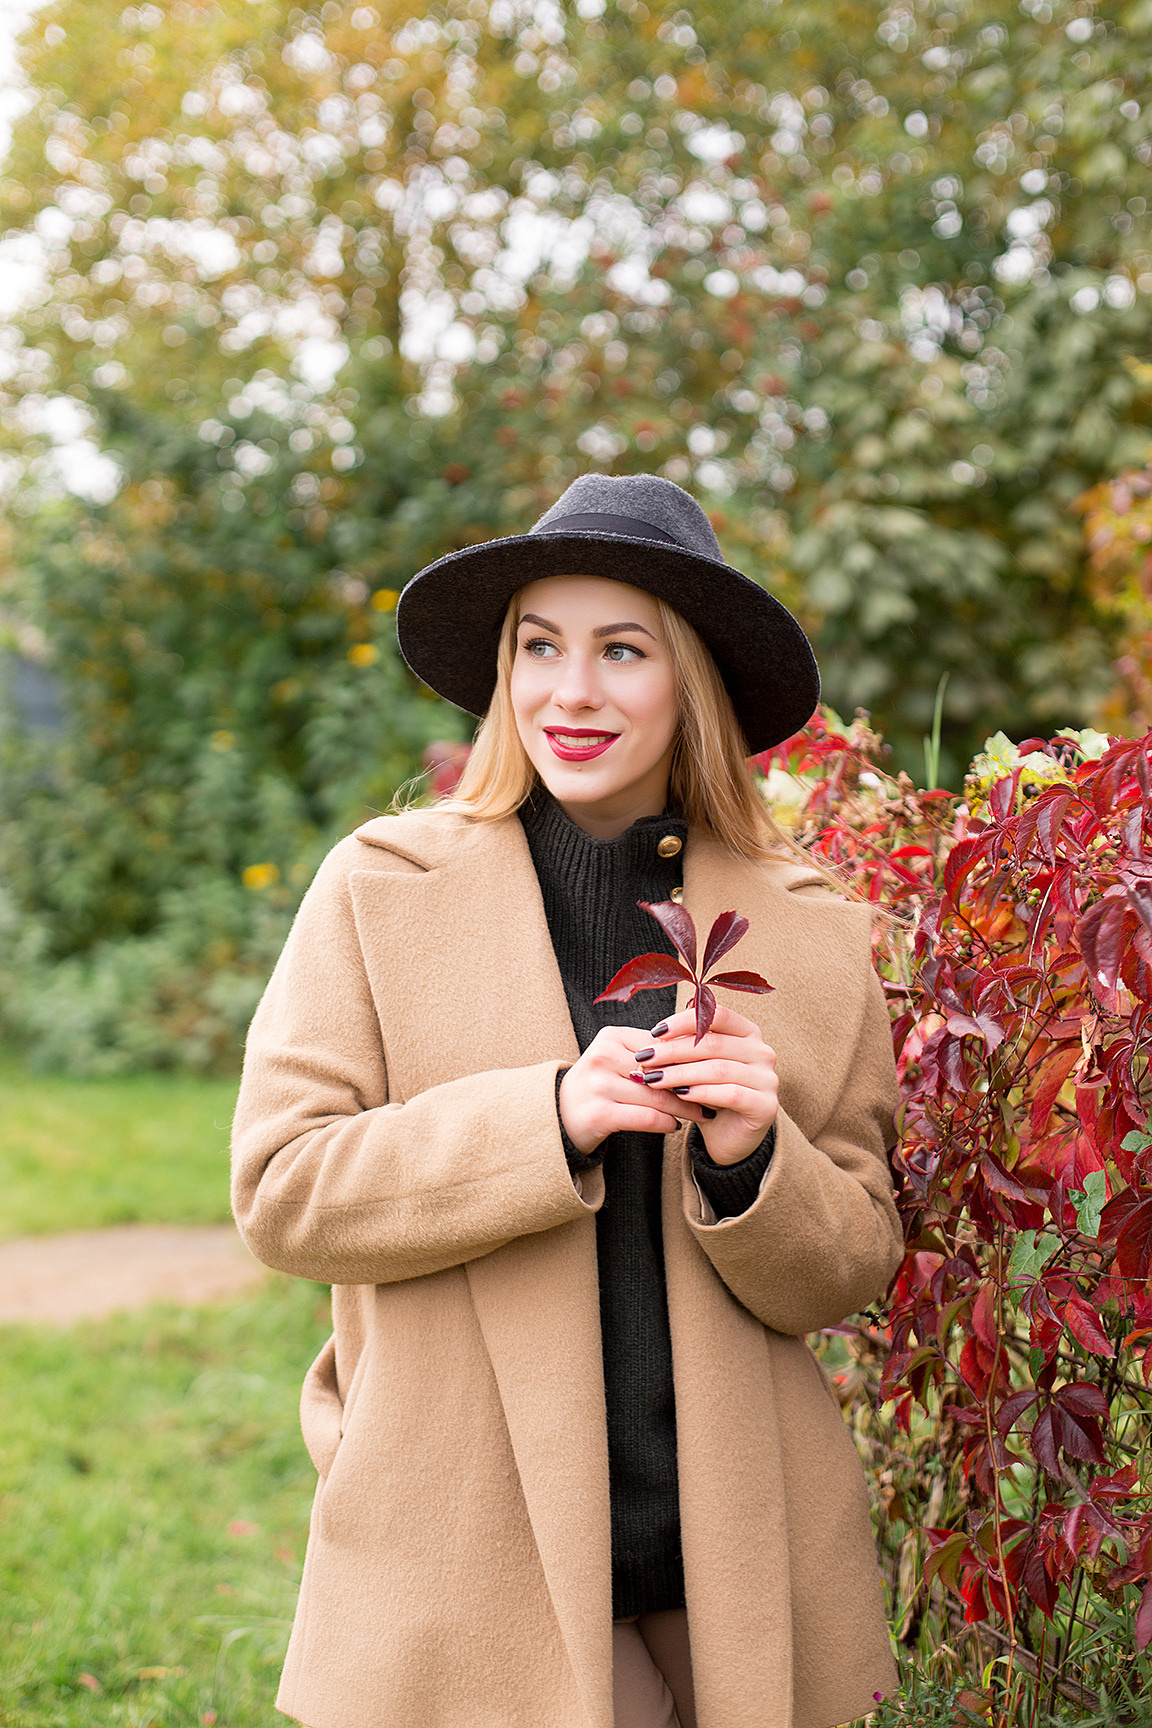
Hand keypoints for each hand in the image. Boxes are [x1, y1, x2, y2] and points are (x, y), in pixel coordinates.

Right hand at [558, 1025, 701, 1154]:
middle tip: (718, 1094)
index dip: (691, 1058)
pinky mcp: (597, 1114)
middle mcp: (601, 1057)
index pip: (661, 1045)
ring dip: (686, 1107)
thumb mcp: (618, 1060)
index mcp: (611, 1037)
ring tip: (704, 1113)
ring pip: (656, 1096)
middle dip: (693, 1084)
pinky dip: (665, 1122)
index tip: (715, 1069)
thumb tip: (700, 1051)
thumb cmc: (600, 1086)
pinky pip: (645, 1117)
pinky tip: (675, 1126)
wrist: (559, 1115)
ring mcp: (597, 1086)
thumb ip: (651, 1055)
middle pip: (662, 1071)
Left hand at [634, 1002, 778, 1166]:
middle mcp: (762, 1052)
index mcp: (748, 1033)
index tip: (656, 1032)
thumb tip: (656, 1036)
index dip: (685, 1021)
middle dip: (674, 1050)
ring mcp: (768, 1079)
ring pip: (719, 1069)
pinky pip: (731, 1094)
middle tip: (645, 1058)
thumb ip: (686, 1047)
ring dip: (681, 1073)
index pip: (718, 1016)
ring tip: (653, 1079)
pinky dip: (702, 1093)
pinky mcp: (766, 1105)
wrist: (729, 1136)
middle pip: (714, 1044)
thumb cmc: (710, 1094)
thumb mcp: (697, 1065)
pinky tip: (679, 1095)